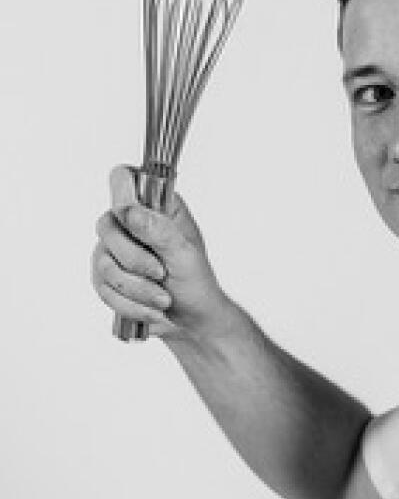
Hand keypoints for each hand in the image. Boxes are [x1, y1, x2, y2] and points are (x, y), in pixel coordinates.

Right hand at [91, 165, 229, 339]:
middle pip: (107, 227)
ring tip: (163, 299)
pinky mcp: (105, 276)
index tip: (132, 219)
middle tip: (161, 274)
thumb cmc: (195, 281)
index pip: (123, 178)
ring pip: (103, 262)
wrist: (192, 320)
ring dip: (136, 289)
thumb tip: (127, 210)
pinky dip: (129, 304)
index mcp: (154, 205)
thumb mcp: (184, 254)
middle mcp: (129, 222)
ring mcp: (113, 249)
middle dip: (135, 261)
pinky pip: (103, 288)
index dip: (121, 195)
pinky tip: (151, 310)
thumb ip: (159, 229)